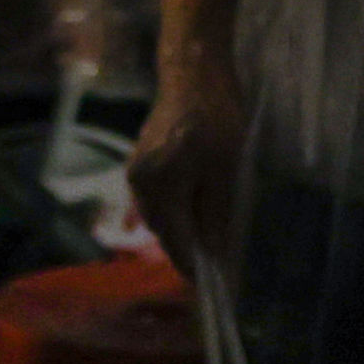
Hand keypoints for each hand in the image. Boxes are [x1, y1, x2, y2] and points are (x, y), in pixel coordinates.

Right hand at [127, 45, 246, 273]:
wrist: (194, 74)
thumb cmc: (216, 121)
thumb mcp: (225, 174)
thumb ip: (217, 218)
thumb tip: (217, 256)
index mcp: (157, 188)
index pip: (174, 242)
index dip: (194, 268)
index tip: (213, 289)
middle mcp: (139, 183)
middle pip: (164, 230)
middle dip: (189, 249)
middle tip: (221, 265)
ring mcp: (137, 171)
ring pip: (160, 215)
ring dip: (182, 230)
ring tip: (212, 239)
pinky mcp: (143, 161)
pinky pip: (156, 199)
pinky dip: (172, 212)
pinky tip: (185, 219)